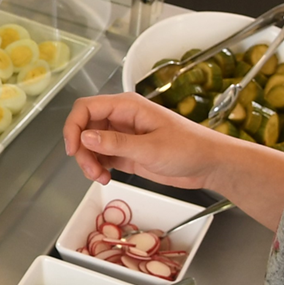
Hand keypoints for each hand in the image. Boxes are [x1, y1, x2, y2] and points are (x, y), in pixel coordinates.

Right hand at [63, 92, 239, 189]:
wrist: (210, 164)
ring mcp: (123, 135)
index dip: (74, 126)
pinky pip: (102, 157)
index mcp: (127, 106)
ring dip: (89, 161)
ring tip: (100, 177)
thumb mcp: (151, 147)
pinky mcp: (127, 152)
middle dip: (82, 150)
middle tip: (90, 170)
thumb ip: (116, 143)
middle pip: (85, 127)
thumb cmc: (189, 148)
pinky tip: (106, 178)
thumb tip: (86, 137)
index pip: (86, 108)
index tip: (73, 148)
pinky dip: (98, 168)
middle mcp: (122, 118)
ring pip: (91, 144)